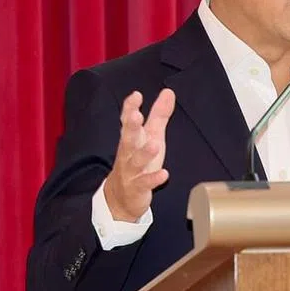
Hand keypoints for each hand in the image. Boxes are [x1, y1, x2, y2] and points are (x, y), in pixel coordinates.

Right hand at [104, 89, 174, 220]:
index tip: (136, 96)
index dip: (130, 108)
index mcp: (131, 138)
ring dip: (144, 153)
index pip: (127, 121)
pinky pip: (144, 183)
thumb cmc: (138, 162)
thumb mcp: (151, 136)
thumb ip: (159, 115)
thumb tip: (168, 92)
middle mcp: (128, 153)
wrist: (121, 198)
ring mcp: (131, 171)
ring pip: (135, 161)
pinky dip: (153, 179)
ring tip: (155, 144)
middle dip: (130, 127)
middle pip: (127, 138)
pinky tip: (164, 174)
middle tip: (136, 116)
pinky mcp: (137, 188)